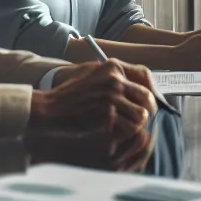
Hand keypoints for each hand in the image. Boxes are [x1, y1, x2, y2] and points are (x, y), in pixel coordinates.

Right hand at [28, 59, 157, 169]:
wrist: (49, 109)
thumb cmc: (72, 97)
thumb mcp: (94, 77)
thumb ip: (117, 79)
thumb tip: (144, 91)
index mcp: (113, 67)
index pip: (145, 77)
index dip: (150, 93)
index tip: (149, 104)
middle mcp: (115, 79)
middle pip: (148, 98)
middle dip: (146, 111)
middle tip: (138, 120)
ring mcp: (112, 97)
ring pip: (141, 116)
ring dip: (135, 124)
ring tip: (123, 128)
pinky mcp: (107, 115)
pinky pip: (129, 128)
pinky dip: (124, 133)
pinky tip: (114, 133)